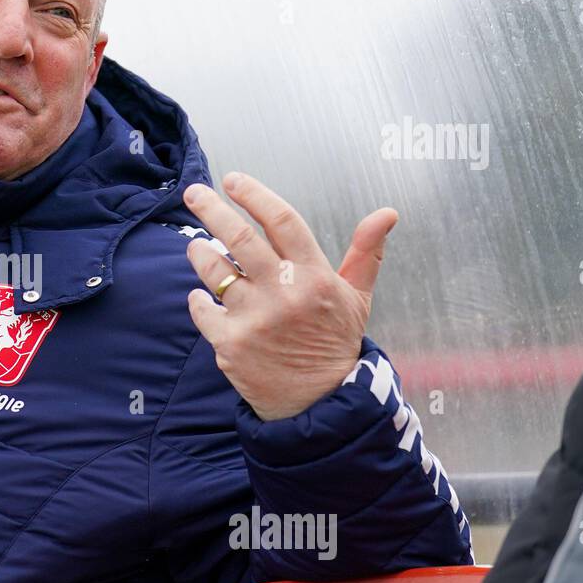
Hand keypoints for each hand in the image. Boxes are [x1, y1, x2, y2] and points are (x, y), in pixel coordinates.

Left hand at [183, 171, 397, 420]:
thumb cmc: (332, 342)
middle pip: (238, 237)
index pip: (282, 220)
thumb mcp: (356, 297)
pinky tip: (202, 295)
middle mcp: (284, 293)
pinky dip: (198, 298)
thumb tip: (387, 212)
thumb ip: (365, 252)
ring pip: (214, 270)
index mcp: (314, 275)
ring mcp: (255, 318)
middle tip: (194, 193)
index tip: (234, 179)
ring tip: (196, 246)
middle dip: (211, 209)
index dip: (254, 195)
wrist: (318, 402)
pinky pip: (202, 309)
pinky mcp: (230, 343)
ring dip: (199, 252)